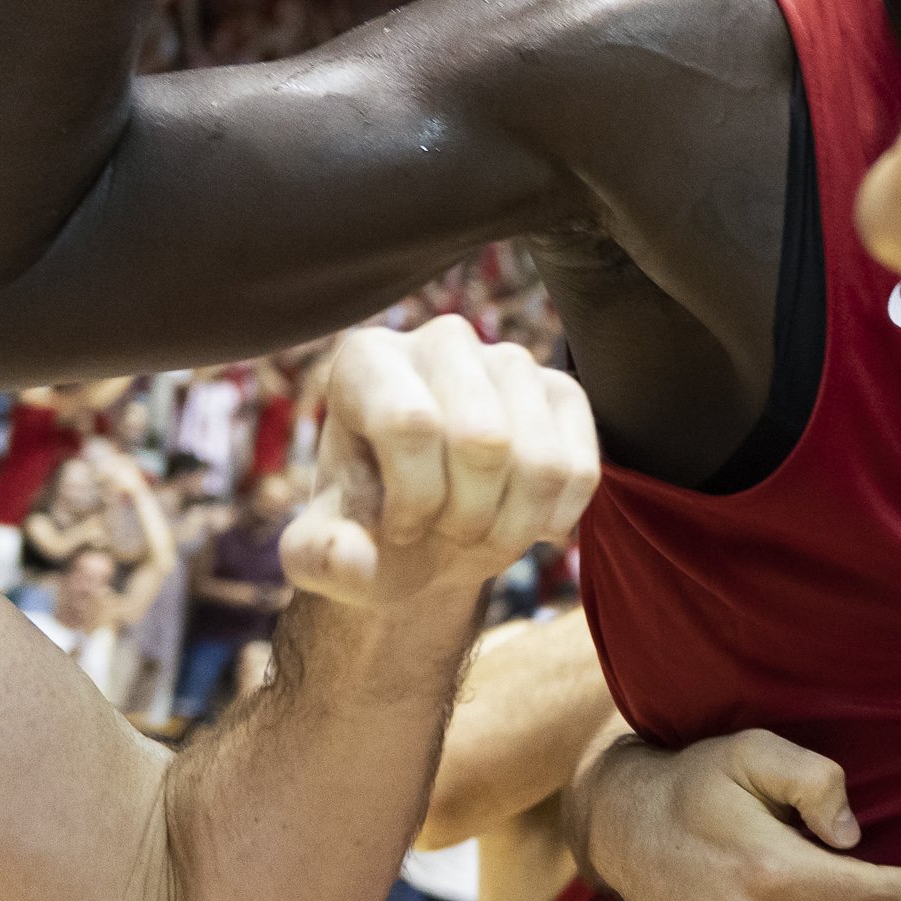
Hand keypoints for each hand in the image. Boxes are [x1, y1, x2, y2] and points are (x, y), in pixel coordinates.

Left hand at [281, 318, 600, 609]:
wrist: (426, 531)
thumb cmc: (368, 529)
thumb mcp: (324, 554)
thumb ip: (321, 558)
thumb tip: (352, 560)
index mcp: (368, 359)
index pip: (412, 425)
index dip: (413, 500)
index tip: (398, 528)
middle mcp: (443, 340)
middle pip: (484, 440)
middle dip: (468, 518)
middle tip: (446, 536)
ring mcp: (511, 361)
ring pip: (541, 462)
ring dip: (512, 528)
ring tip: (481, 533)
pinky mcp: (564, 393)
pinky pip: (580, 472)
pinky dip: (552, 521)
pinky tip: (520, 521)